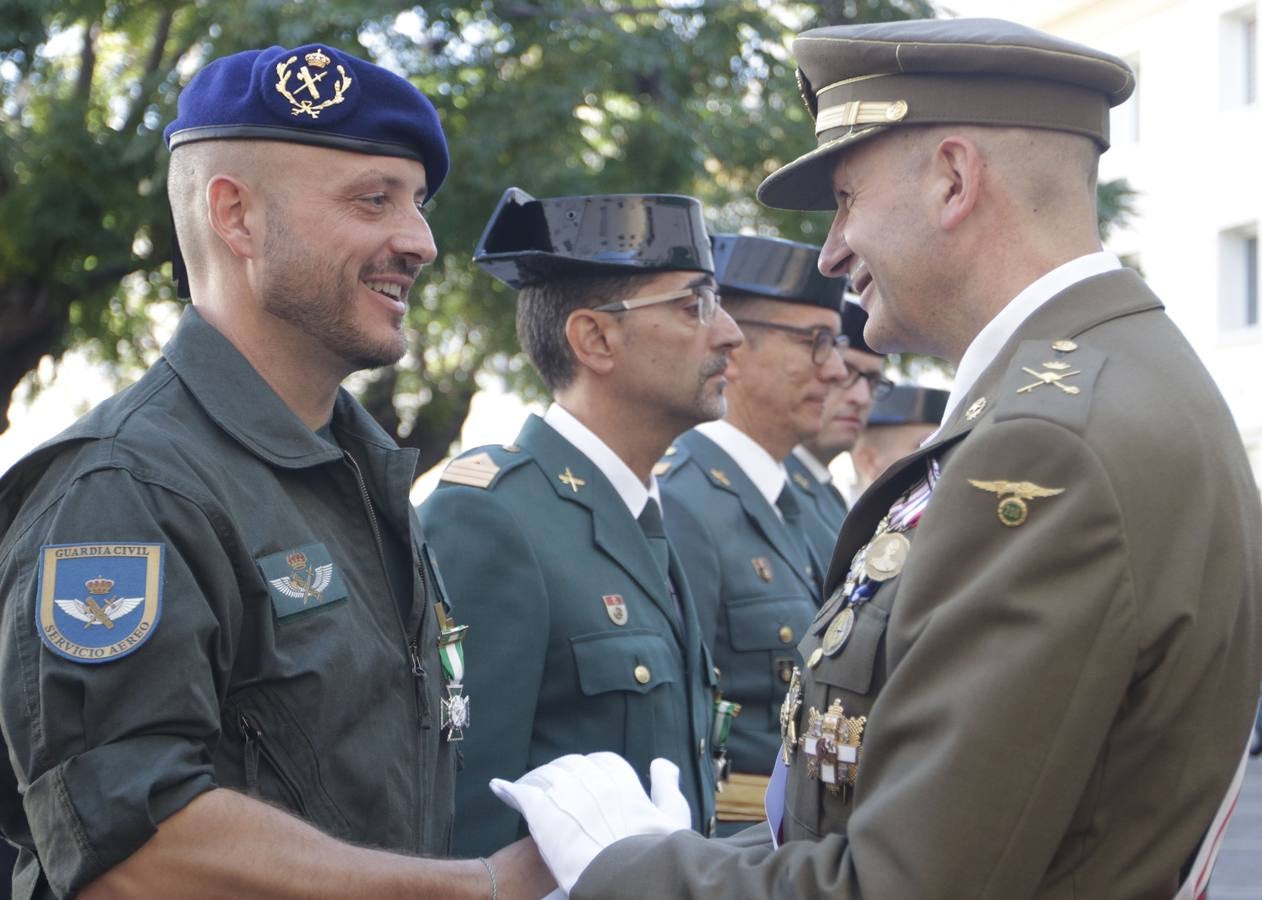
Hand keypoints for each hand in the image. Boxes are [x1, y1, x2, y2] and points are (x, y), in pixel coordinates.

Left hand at [490, 753, 689, 892]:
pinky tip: (499, 788)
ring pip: (544, 776)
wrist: (626, 882)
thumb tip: (660, 763)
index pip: (601, 762)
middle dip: (561, 775)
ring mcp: (567, 795)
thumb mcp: (673, 819)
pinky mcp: (543, 815)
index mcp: (622, 779)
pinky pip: (521, 794)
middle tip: (555, 790)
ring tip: (527, 790)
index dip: (591, 772)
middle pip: (570, 766)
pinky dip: (509, 789)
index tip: (584, 783)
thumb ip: (667, 788)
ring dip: (536, 781)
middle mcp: (593, 780)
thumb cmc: (653, 856)